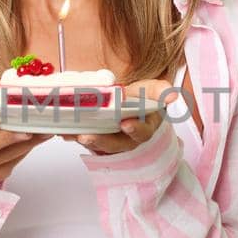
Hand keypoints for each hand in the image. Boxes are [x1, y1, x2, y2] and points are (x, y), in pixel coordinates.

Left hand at [57, 78, 172, 155]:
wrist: (126, 103)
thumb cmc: (140, 99)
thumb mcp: (152, 91)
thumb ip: (161, 90)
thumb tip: (173, 95)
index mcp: (146, 127)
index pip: (142, 132)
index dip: (134, 129)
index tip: (125, 124)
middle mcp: (129, 140)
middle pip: (117, 145)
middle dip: (102, 141)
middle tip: (87, 136)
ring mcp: (112, 143)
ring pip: (99, 147)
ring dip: (84, 141)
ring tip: (72, 134)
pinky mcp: (97, 142)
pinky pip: (85, 142)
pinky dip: (73, 137)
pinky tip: (63, 131)